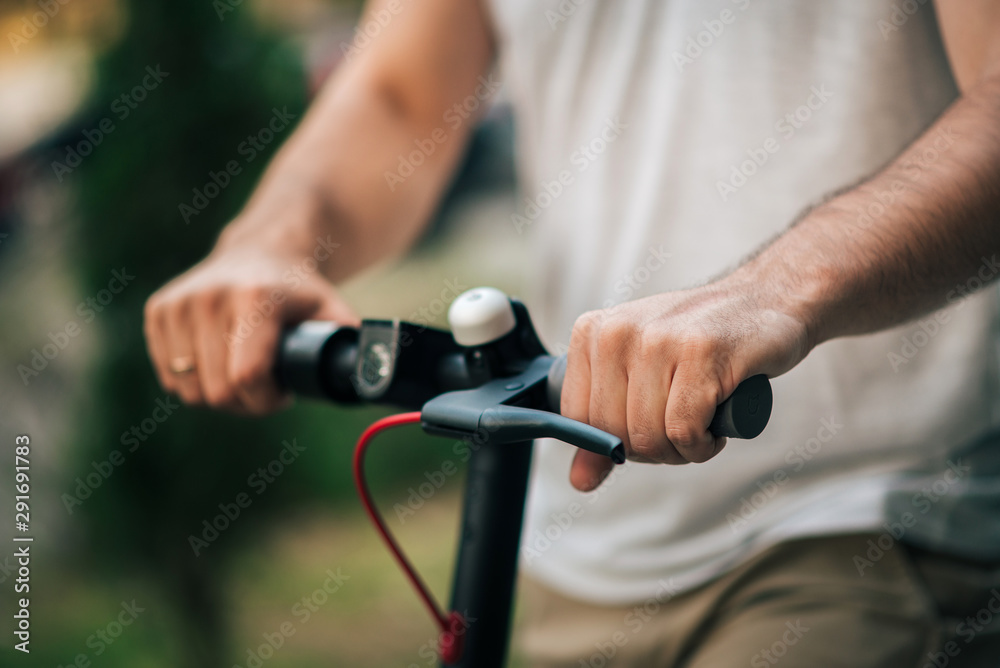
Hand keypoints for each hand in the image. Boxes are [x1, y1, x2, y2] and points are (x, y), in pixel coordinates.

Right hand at [144, 243, 357, 413]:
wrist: (262, 251)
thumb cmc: (302, 293)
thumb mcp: (334, 312)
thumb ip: (353, 346)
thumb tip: (375, 379)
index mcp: (254, 298)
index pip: (246, 378)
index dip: (266, 399)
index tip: (282, 392)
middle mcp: (208, 297)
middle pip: (217, 392)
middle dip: (245, 401)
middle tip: (266, 384)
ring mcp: (178, 303)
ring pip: (189, 390)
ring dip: (218, 393)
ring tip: (243, 369)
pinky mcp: (158, 311)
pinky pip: (169, 376)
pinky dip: (193, 379)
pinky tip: (217, 359)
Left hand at [561, 281, 809, 490]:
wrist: (764, 302)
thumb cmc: (699, 344)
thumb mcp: (640, 376)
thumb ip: (604, 428)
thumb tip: (581, 480)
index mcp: (593, 333)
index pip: (578, 419)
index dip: (615, 441)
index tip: (648, 428)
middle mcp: (617, 331)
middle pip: (613, 433)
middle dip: (652, 450)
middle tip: (683, 431)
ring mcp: (658, 339)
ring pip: (648, 436)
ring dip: (681, 450)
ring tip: (701, 425)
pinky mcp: (701, 352)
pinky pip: (684, 431)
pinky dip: (702, 446)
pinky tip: (716, 429)